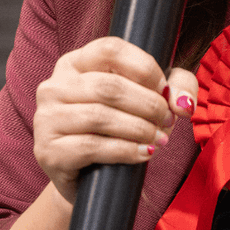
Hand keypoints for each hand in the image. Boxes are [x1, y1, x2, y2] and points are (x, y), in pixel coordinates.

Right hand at [33, 36, 197, 204]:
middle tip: (167, 120)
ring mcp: (45, 118)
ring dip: (139, 128)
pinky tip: (144, 154)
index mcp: (74, 63)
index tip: (165, 89)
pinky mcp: (48, 150)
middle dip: (147, 104)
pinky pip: (92, 146)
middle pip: (108, 86)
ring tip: (160, 138)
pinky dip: (125, 150)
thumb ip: (175, 88)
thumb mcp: (147, 100)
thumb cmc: (117, 131)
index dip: (144, 67)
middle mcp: (53, 86)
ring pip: (101, 116)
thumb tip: (183, 102)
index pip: (110, 49)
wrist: (88, 180)